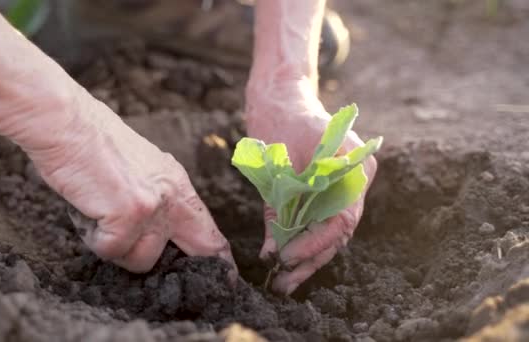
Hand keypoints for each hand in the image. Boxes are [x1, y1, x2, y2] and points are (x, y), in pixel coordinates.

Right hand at [0, 0, 234, 278]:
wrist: (66, 122)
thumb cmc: (91, 142)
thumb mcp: (138, 169)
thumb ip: (153, 198)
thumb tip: (155, 235)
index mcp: (177, 184)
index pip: (209, 230)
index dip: (217, 257)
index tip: (222, 273)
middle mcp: (172, 196)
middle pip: (201, 247)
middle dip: (189, 268)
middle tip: (162, 267)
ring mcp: (153, 206)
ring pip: (142, 260)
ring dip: (117, 248)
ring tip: (99, 217)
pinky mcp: (128, 215)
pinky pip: (111, 251)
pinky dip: (94, 239)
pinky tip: (87, 212)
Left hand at [245, 78, 376, 294]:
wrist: (280, 96)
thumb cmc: (282, 119)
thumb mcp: (279, 164)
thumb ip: (279, 208)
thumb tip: (273, 252)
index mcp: (356, 168)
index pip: (343, 220)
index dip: (315, 244)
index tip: (287, 258)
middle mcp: (355, 180)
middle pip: (337, 232)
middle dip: (309, 259)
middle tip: (284, 282)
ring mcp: (343, 186)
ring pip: (327, 232)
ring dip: (305, 256)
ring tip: (283, 281)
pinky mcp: (324, 190)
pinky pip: (316, 221)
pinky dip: (300, 238)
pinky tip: (282, 258)